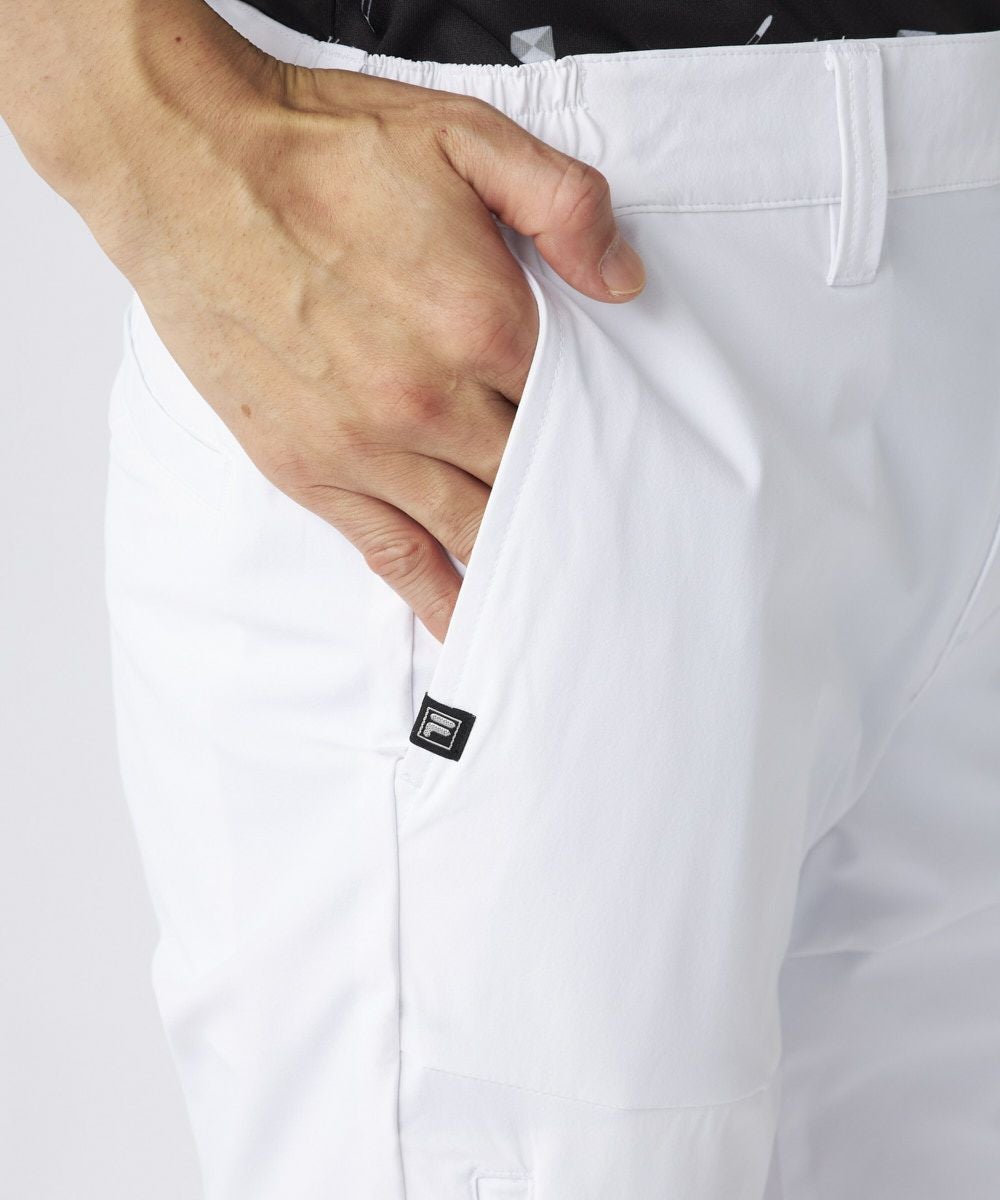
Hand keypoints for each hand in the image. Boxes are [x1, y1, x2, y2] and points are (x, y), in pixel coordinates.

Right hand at [81, 5, 646, 639]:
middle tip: (617, 538)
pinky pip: (393, 555)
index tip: (631, 457)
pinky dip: (437, 596)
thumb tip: (624, 281)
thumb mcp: (464, 135)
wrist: (186, 165)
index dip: (607, 432)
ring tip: (566, 596)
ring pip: (474, 530)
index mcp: (481, 322)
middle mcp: (430, 400)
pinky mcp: (310, 471)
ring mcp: (367, 446)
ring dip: (521, 562)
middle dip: (574, 505)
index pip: (578, 407)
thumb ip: (562, 202)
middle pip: (532, 478)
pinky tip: (467, 624)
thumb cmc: (318, 151)